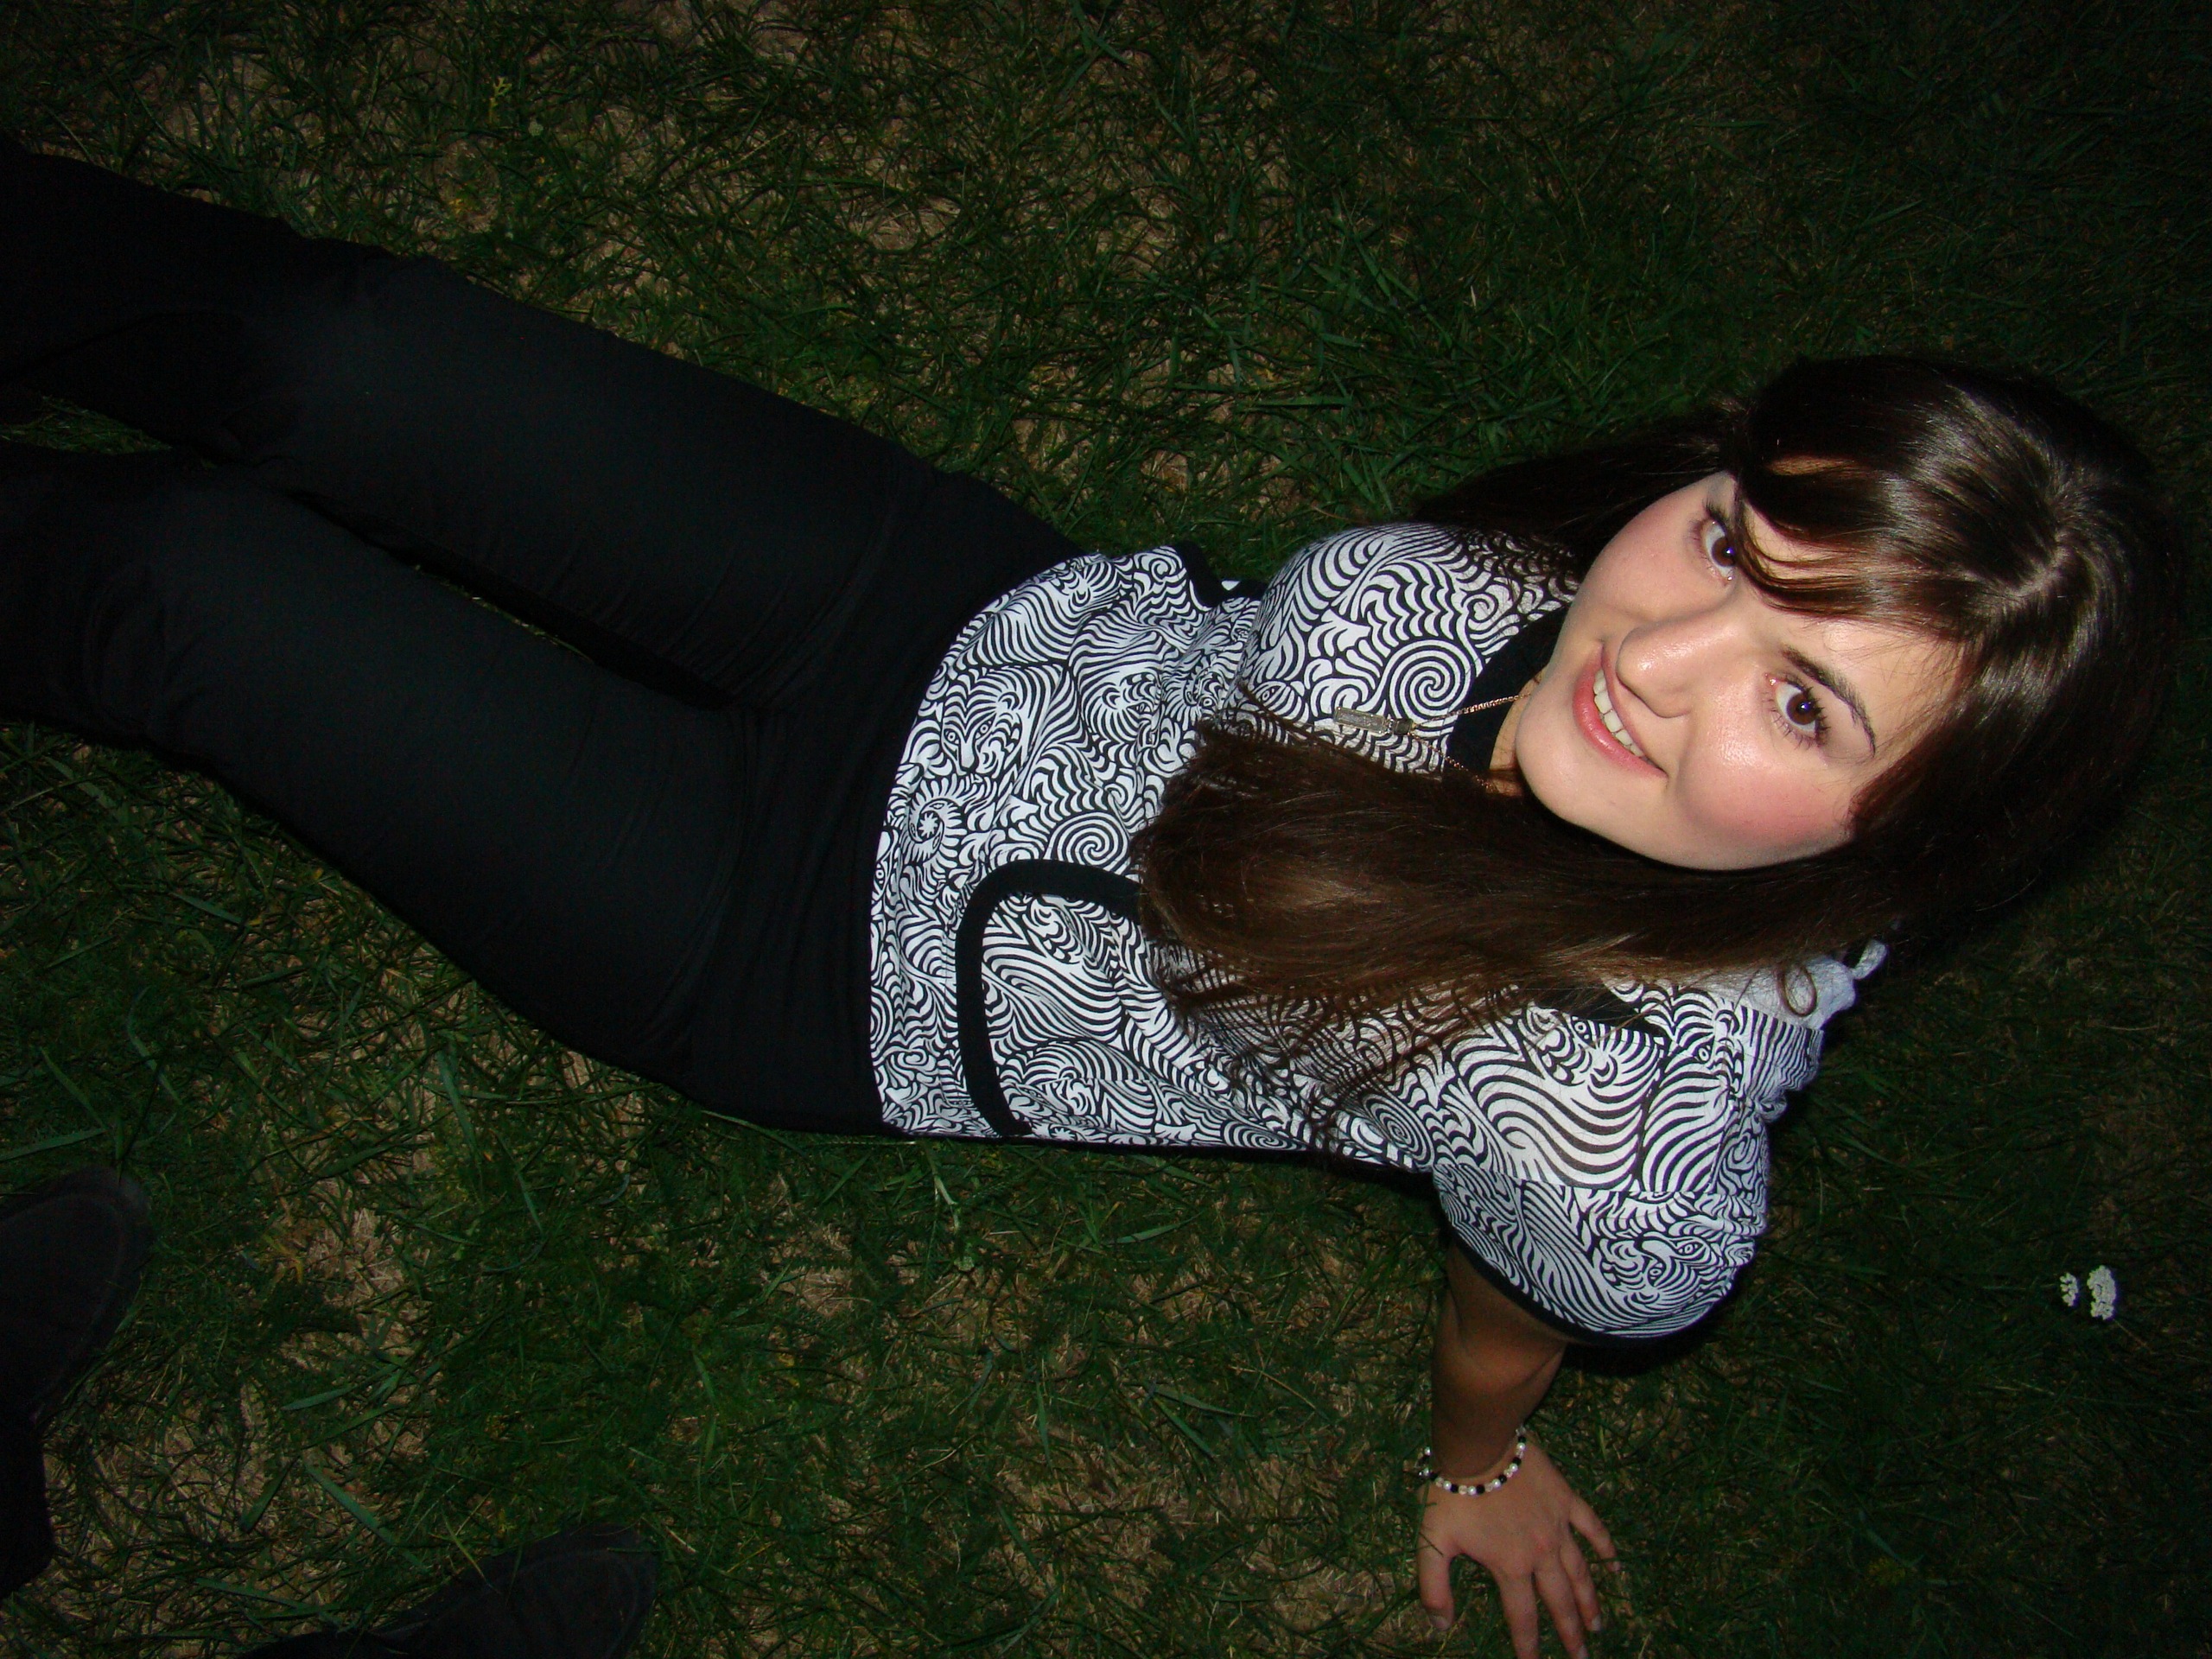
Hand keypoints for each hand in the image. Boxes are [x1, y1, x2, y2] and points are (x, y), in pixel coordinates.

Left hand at [1416, 1436, 1615, 1656]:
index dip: (1528, 1645)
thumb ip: (1434, 1586)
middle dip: (1570, 1631)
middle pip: (1559, 1600)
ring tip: (1598, 1623)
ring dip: (1590, 1599)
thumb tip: (1440, 1625)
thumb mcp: (1433, 1541)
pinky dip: (1605, 1545)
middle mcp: (1540, 1552)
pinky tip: (1615, 1562)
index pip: (1522, 1616)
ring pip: (1580, 1571)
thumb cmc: (1453, 1492)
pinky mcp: (1566, 1499)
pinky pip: (1592, 1526)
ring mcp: (1557, 1525)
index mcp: (1510, 1565)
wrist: (1478, 1445)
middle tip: (1582, 1654)